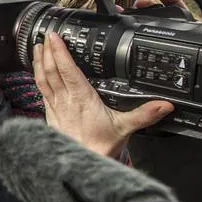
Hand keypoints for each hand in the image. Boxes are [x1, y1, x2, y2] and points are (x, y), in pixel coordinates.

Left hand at [33, 31, 172, 158]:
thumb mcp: (125, 128)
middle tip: (45, 36)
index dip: (59, 52)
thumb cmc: (100, 146)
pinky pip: (42, 92)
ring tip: (37, 48)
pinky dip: (39, 79)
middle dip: (47, 52)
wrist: (83, 164)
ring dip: (39, 63)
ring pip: (43, 80)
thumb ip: (144, 114)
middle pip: (51, 71)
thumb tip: (164, 105)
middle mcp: (65, 101)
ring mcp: (55, 108)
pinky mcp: (51, 116)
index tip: (54, 37)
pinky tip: (39, 74)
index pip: (67, 69)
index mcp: (81, 98)